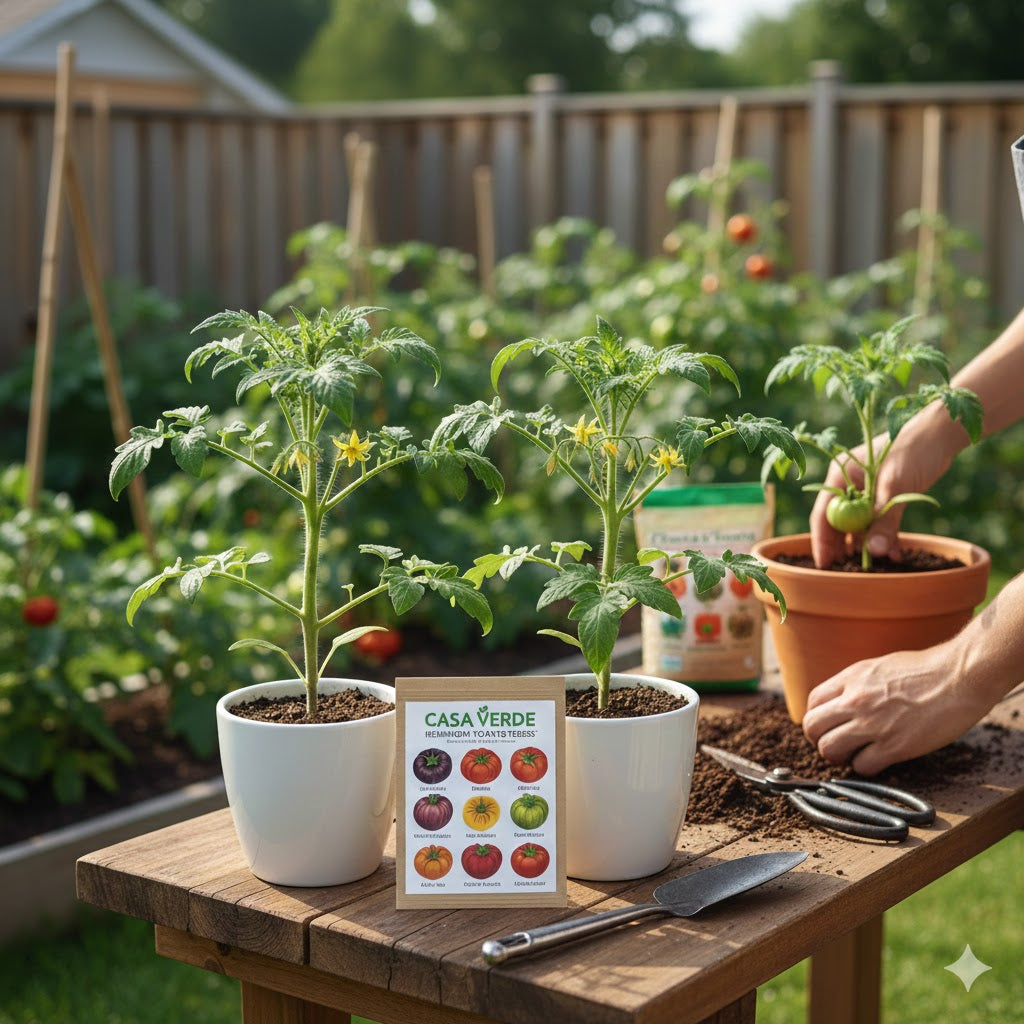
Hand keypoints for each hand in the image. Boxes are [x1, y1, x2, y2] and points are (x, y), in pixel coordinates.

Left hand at [801, 645, 989, 774]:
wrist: (958, 676)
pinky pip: (862, 766)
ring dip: (839, 757)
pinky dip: (866, 768)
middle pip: (813, 727)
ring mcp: (873, 724)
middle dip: (819, 740)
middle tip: (835, 745)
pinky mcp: (894, 745)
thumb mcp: (879, 667)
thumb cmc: (926, 670)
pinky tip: (879, 761)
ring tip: (854, 755)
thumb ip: (857, 684)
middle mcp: (855, 701)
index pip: (813, 703)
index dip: (817, 718)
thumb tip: (844, 701)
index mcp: (851, 679)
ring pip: (829, 750)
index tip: (828, 727)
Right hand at [810, 417, 956, 567]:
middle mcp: (849, 485)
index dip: (821, 541)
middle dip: (841, 547)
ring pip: (859, 524)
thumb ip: (884, 521)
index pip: (822, 515)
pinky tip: (894, 554)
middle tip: (845, 573)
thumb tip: (875, 553)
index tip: (824, 566)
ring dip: (866, 545)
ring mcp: (866, 491)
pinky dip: (884, 536)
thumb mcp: (896, 487)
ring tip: (871, 568)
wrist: (940, 434)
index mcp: (839, 477)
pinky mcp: (884, 496)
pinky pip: (878, 521)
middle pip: (837, 522)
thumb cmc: (912, 451)